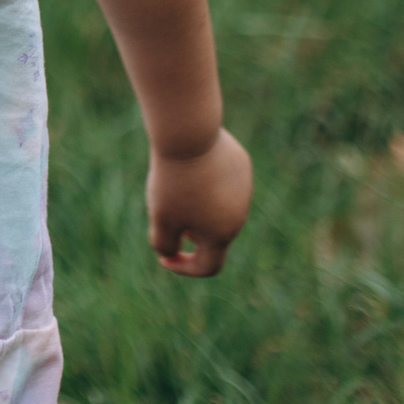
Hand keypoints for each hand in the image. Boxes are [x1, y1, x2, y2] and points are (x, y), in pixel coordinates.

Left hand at [147, 127, 251, 276]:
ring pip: (217, 205)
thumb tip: (171, 252)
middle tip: (168, 210)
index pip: (209, 266)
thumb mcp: (160, 217)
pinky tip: (191, 162)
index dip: (185, 267)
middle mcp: (239, 215)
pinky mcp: (241, 166)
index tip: (165, 257)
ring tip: (177, 182)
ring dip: (197, 204)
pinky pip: (222, 181)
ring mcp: (244, 189)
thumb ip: (164, 244)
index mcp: (222, 234)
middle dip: (189, 230)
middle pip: (212, 234)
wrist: (188, 136)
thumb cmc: (172, 181)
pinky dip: (205, 180)